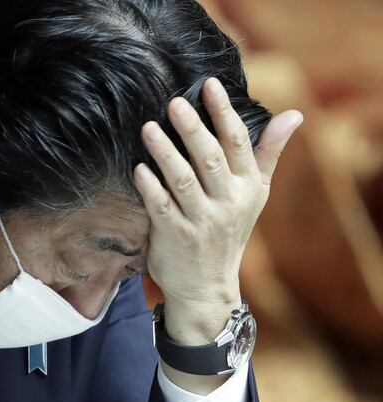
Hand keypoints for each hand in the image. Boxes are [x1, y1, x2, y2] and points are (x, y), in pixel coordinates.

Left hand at [133, 77, 302, 343]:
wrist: (208, 285)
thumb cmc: (230, 230)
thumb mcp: (255, 194)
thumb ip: (268, 153)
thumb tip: (294, 114)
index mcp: (248, 187)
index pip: (238, 143)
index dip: (224, 113)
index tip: (210, 85)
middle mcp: (227, 203)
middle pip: (210, 159)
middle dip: (193, 129)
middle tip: (174, 102)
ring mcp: (201, 221)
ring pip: (182, 180)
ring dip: (165, 153)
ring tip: (148, 128)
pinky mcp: (176, 237)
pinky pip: (162, 208)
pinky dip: (150, 188)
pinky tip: (138, 168)